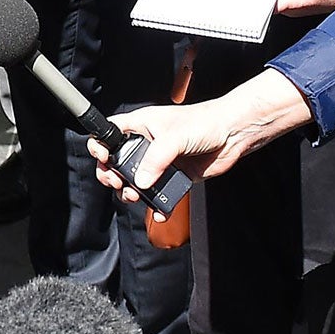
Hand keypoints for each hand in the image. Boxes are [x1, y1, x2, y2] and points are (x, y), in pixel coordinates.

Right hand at [84, 70, 312, 201]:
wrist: (233, 134)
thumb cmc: (204, 122)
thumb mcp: (174, 137)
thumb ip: (155, 160)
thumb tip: (141, 182)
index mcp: (141, 126)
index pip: (110, 132)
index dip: (101, 145)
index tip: (103, 158)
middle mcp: (147, 144)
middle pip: (118, 161)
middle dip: (112, 174)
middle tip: (117, 182)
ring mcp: (161, 162)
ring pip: (137, 181)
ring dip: (131, 192)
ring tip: (134, 196)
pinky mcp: (175, 177)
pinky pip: (160, 194)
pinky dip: (157, 205)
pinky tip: (157, 211)